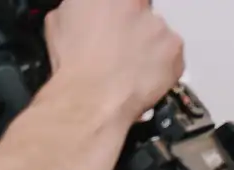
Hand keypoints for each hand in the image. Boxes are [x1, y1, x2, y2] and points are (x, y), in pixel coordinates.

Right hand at [45, 0, 184, 125]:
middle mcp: (135, 3)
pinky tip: (146, 75)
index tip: (115, 23)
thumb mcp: (59, 20)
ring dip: (149, 45)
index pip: (124, 1)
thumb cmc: (73, 63)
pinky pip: (173, 53)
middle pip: (140, 10)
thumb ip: (81, 8)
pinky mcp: (175, 48)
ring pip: (158, 32)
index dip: (118, 12)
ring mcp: (158, 25)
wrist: (92, 95)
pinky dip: (165, 64)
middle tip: (122, 48)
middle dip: (133, 27)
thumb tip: (88, 11)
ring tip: (133, 66)